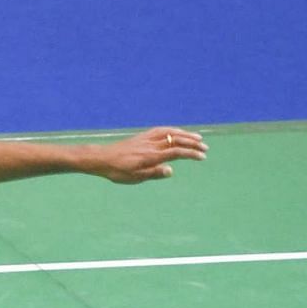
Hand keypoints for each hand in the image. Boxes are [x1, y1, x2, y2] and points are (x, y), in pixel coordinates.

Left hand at [90, 127, 207, 183]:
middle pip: (176, 140)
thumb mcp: (134, 177)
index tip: (202, 157)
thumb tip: (171, 170)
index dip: (191, 153)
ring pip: (169, 133)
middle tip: (205, 148)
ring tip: (197, 138)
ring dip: (185, 134)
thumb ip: (153, 173)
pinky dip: (172, 130)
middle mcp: (150, 145)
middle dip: (192, 143)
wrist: (101, 159)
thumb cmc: (117, 171)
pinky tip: (177, 132)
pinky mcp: (141, 137)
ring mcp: (146, 139)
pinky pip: (160, 130)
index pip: (176, 152)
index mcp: (150, 156)